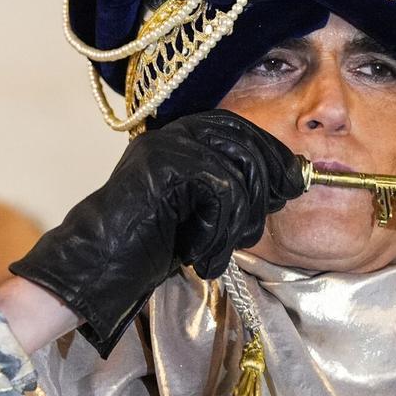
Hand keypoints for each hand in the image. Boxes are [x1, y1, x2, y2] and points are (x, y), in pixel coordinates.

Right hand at [9, 110, 303, 356]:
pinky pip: (221, 191)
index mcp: (187, 135)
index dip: (274, 157)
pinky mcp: (164, 165)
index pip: (245, 130)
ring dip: (236, 225)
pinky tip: (200, 253)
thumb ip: (243, 187)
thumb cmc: (155, 242)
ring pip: (239, 174)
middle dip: (262, 194)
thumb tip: (293, 175)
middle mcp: (177, 132)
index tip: (291, 186)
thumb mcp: (209, 210)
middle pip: (249, 149)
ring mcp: (168, 145)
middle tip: (247, 234)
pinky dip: (218, 232)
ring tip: (215, 252)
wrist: (102, 265)